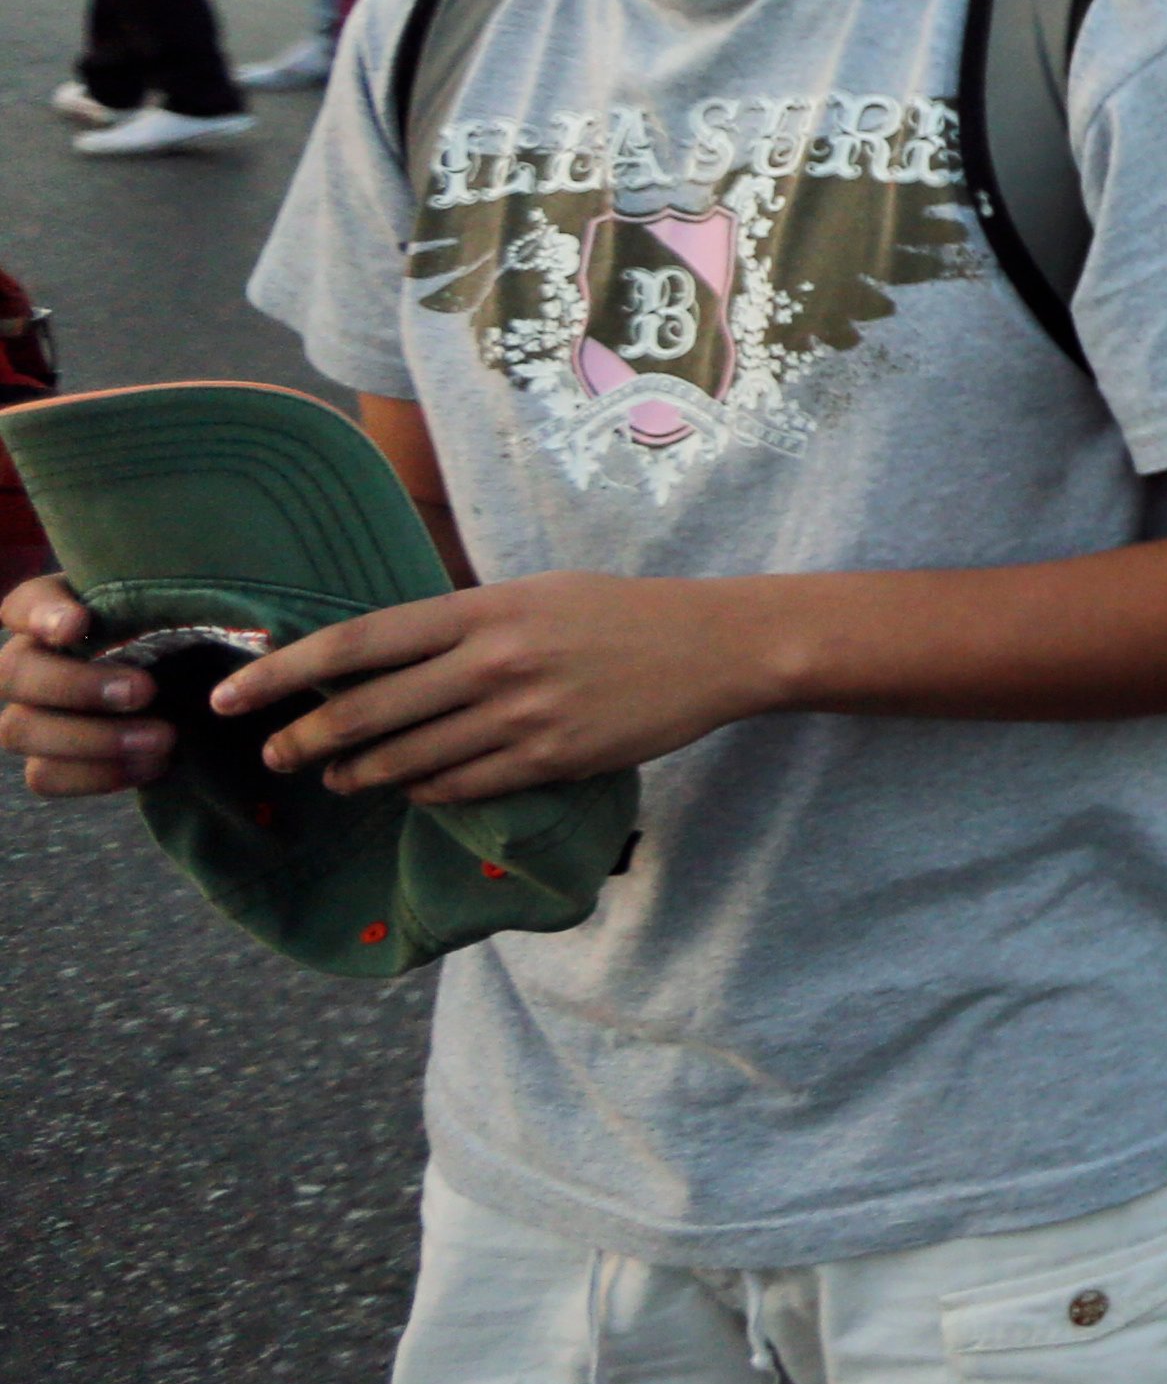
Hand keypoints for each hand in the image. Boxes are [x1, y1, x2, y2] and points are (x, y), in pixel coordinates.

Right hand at [6, 575, 168, 798]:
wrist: (183, 689)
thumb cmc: (173, 635)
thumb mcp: (174, 610)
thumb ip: (165, 603)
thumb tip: (188, 597)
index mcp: (49, 613)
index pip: (23, 605)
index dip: (41, 615)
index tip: (77, 623)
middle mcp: (26, 662)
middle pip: (14, 673)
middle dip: (77, 685)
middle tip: (143, 691)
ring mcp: (27, 715)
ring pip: (20, 730)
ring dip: (94, 739)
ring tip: (163, 738)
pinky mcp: (45, 760)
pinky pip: (45, 776)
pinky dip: (100, 774)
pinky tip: (155, 763)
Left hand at [205, 572, 762, 804]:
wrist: (716, 646)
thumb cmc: (621, 611)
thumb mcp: (534, 592)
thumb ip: (461, 618)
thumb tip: (376, 649)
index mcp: (482, 610)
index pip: (357, 643)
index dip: (284, 673)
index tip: (233, 696)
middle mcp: (494, 662)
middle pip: (367, 711)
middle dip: (304, 741)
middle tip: (272, 756)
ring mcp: (523, 716)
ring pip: (407, 760)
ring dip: (359, 775)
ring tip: (335, 779)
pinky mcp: (552, 759)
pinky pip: (462, 787)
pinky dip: (424, 791)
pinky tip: (410, 788)